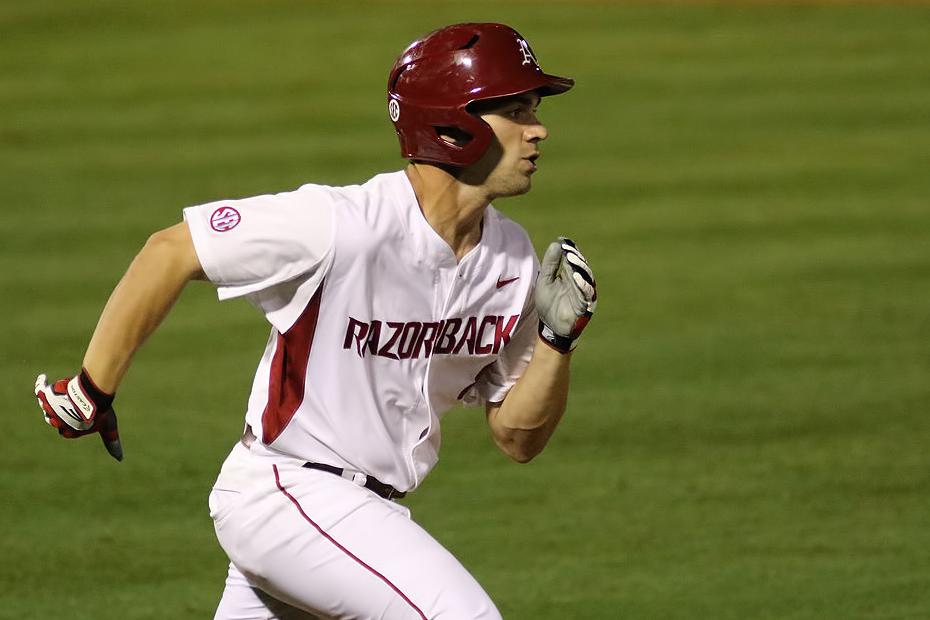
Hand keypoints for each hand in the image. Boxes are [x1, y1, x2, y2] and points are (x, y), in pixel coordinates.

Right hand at [34, 371, 123, 460]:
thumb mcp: (107, 428)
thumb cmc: (100, 412)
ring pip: (47, 405)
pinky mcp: (46, 395)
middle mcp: (56, 422)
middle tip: (72, 404)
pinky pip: (39, 390)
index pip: (66, 431)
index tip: (79, 418)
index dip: (72, 424)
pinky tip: (44, 378)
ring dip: (54, 400)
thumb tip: (120, 459)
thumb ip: (111, 442)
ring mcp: (50, 408)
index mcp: (68, 432)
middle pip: (54, 418)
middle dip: (62, 412)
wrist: (92, 395)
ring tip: (63, 393)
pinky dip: (41, 384)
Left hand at [535, 237, 596, 352]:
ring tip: (571, 258)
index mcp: (569, 275)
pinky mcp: (585, 304)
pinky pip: (586, 292)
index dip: (568, 250)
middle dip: (574, 256)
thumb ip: (551, 263)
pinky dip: (582, 284)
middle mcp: (578, 282)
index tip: (563, 241)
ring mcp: (583, 292)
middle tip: (567, 248)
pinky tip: (577, 276)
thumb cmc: (548, 303)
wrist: (550, 326)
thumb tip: (556, 243)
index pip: (571, 259)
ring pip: (585, 276)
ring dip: (579, 267)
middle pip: (579, 265)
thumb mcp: (545, 280)